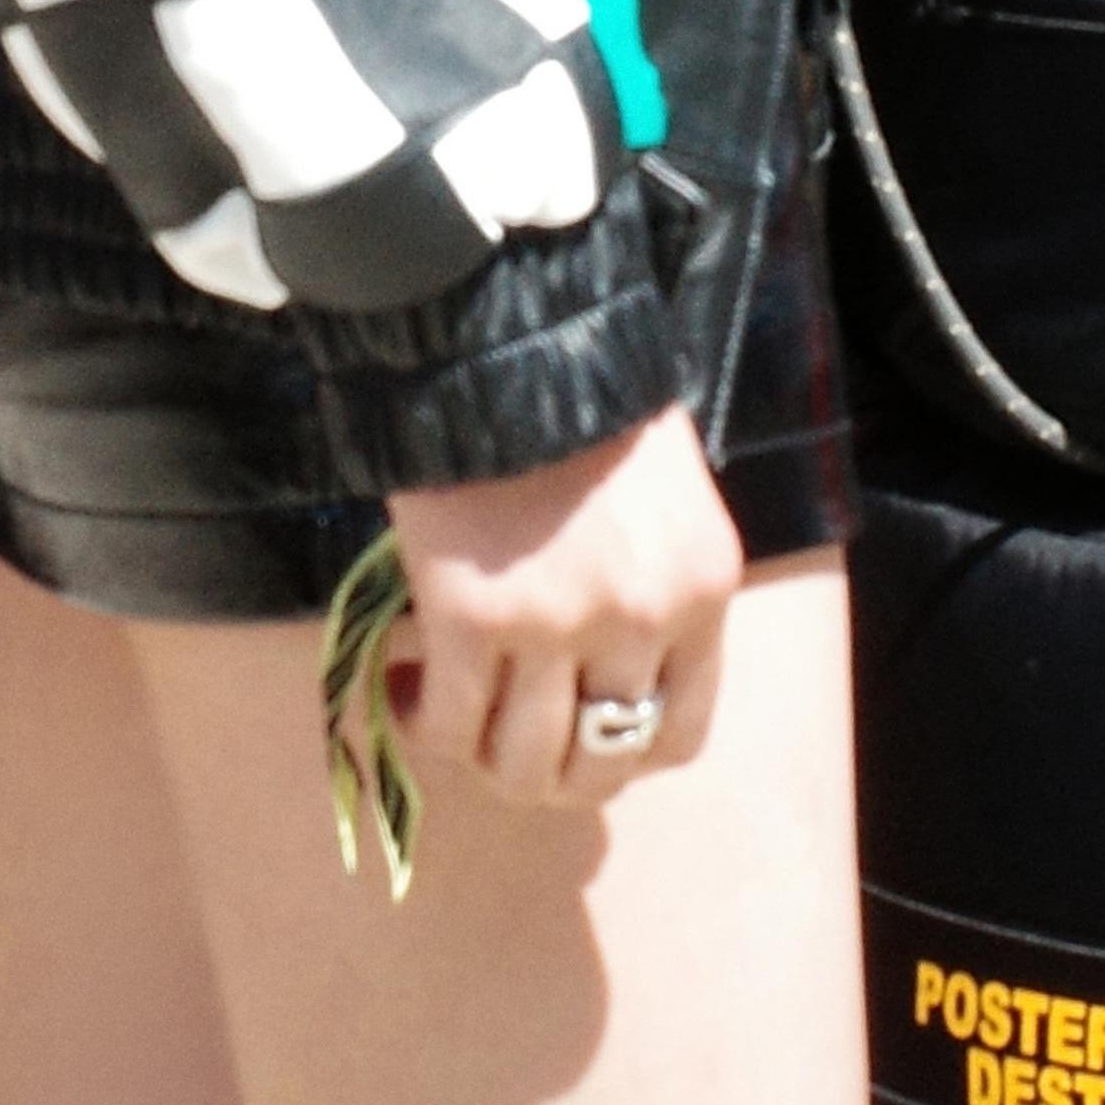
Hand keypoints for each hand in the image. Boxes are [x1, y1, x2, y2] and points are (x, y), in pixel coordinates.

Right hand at [386, 408, 744, 811]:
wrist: (502, 331)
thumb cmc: (584, 398)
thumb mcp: (663, 500)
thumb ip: (652, 588)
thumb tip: (599, 677)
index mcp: (700, 590)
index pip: (681, 735)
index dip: (624, 755)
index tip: (579, 733)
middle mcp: (640, 622)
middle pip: (600, 767)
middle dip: (549, 773)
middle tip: (504, 739)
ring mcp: (554, 625)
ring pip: (523, 766)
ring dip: (482, 760)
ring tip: (446, 713)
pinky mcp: (468, 617)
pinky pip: (449, 722)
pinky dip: (421, 724)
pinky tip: (403, 687)